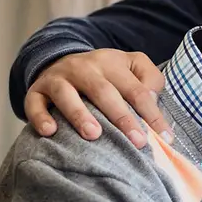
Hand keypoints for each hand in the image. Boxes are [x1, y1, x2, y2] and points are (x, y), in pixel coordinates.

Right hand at [24, 50, 169, 147]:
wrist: (60, 59)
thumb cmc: (105, 73)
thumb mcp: (132, 66)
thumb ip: (150, 79)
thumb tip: (154, 99)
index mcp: (112, 63)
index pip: (137, 90)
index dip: (152, 113)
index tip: (166, 137)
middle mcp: (84, 68)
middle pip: (104, 92)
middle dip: (122, 117)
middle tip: (137, 142)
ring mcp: (58, 78)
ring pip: (67, 94)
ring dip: (79, 114)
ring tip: (94, 135)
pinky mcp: (37, 90)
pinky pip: (34, 103)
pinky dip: (40, 117)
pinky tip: (50, 132)